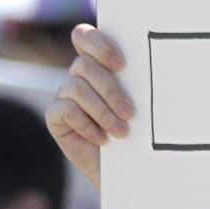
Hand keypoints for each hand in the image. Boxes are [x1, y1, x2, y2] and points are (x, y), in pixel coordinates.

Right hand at [46, 24, 134, 190]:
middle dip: (110, 90)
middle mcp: (80, 76)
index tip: (122, 65)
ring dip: (102, 111)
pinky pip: (65, 110)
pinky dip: (87, 125)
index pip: (86, 37)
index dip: (99, 46)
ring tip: (122, 133)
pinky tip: (102, 140)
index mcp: (100, 65)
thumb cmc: (141, 136)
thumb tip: (154, 71)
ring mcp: (65, 95)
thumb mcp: (146, 109)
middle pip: (84, 65)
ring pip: (76, 87)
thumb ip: (140, 86)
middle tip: (130, 113)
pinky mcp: (55, 117)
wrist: (130, 170)